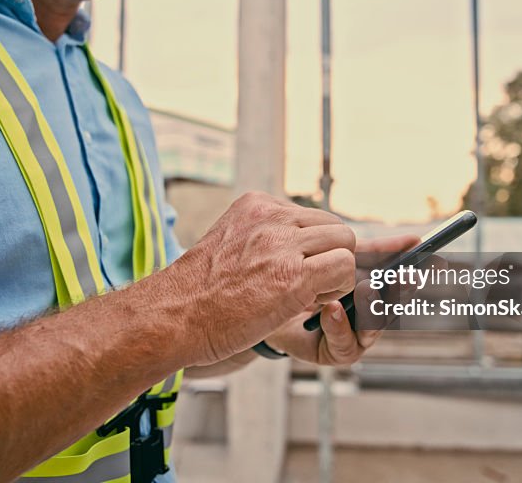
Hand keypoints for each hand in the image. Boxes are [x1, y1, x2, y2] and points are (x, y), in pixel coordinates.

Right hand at [173, 192, 356, 365]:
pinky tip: (307, 304)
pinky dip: (337, 289)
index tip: (290, 271)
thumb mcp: (229, 244)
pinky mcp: (296, 275)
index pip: (311, 216)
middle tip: (306, 285)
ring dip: (336, 273)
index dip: (311, 249)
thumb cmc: (198, 293)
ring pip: (346, 243)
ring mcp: (284, 242)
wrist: (174, 316)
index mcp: (256, 204)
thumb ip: (262, 237)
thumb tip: (295, 248)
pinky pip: (344, 268)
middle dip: (329, 257)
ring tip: (306, 295)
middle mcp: (272, 216)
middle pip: (334, 227)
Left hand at [263, 234, 419, 365]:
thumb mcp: (338, 261)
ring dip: (372, 307)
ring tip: (367, 289)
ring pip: (373, 328)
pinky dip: (339, 325)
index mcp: (376, 292)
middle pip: (393, 307)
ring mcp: (357, 337)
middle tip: (405, 275)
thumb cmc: (307, 280)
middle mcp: (371, 318)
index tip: (430, 258)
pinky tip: (332, 309)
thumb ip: (374, 253)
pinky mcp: (336, 353)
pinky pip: (344, 343)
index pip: (400, 282)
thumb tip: (415, 239)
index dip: (415, 270)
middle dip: (400, 291)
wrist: (270, 305)